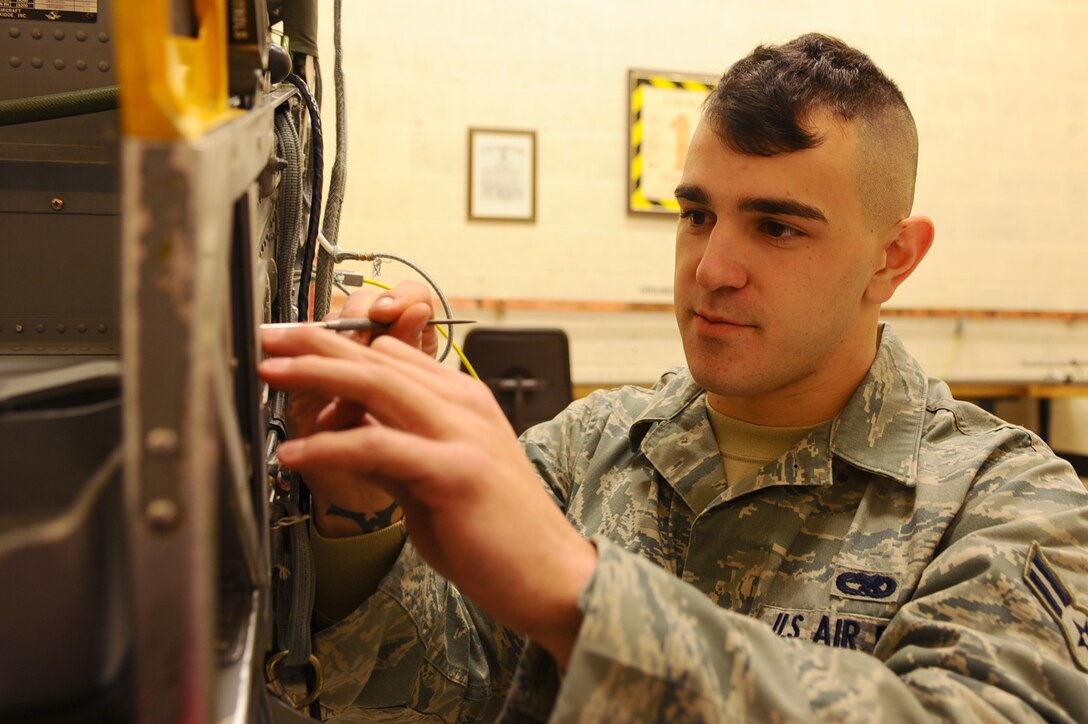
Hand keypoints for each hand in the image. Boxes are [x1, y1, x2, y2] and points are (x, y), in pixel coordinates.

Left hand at [258, 329, 597, 665]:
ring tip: (270, 372)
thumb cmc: (496, 534)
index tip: (293, 350)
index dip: (338, 349)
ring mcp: (463, 434)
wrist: (551, 577)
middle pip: (378, 358)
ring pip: (377, 384)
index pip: (393, 356)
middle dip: (315, 342)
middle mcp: (465, 406)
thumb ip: (394, 450)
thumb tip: (347, 435)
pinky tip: (295, 454)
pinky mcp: (455, 471)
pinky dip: (329, 445)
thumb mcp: (434, 479)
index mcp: (464, 401)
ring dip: (316, 373)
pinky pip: (378, 445)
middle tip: (268, 337)